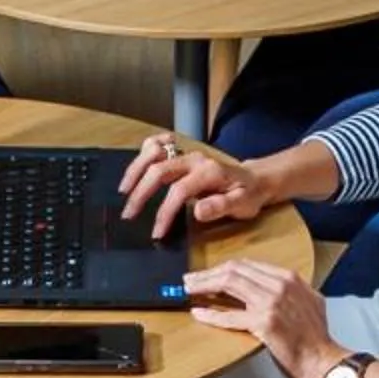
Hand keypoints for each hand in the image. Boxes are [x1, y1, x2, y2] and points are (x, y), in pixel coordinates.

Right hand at [118, 134, 268, 241]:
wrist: (254, 179)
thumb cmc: (247, 195)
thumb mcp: (242, 205)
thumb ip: (221, 207)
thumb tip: (198, 211)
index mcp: (209, 172)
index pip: (179, 191)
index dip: (164, 212)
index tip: (156, 232)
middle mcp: (194, 158)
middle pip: (159, 169)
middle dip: (141, 193)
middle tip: (129, 215)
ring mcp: (186, 153)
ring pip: (153, 152)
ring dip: (135, 171)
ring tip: (124, 191)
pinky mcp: (180, 153)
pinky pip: (156, 145)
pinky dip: (142, 154)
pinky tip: (134, 171)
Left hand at [186, 260, 343, 377]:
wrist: (325, 360)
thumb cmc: (316, 338)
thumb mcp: (309, 303)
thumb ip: (290, 291)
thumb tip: (269, 288)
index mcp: (290, 278)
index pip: (249, 265)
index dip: (224, 268)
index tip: (210, 273)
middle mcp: (281, 285)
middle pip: (235, 269)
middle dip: (208, 273)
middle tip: (190, 279)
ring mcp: (272, 302)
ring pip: (229, 283)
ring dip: (204, 285)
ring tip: (188, 289)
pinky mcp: (264, 323)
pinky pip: (230, 316)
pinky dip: (211, 314)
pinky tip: (198, 313)